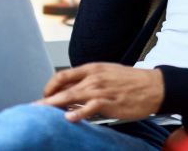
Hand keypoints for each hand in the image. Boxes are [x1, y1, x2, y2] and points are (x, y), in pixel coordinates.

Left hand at [35, 63, 164, 122]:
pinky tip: (69, 118)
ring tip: (41, 113)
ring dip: (54, 105)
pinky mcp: (110, 102)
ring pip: (72, 96)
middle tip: (33, 108)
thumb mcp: (107, 74)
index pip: (62, 75)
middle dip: (45, 98)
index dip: (49, 86)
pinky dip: (78, 113)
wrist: (154, 86)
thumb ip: (89, 81)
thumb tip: (71, 92)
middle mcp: (94, 77)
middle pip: (63, 87)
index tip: (44, 96)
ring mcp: (101, 90)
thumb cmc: (131, 82)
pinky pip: (90, 107)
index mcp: (92, 68)